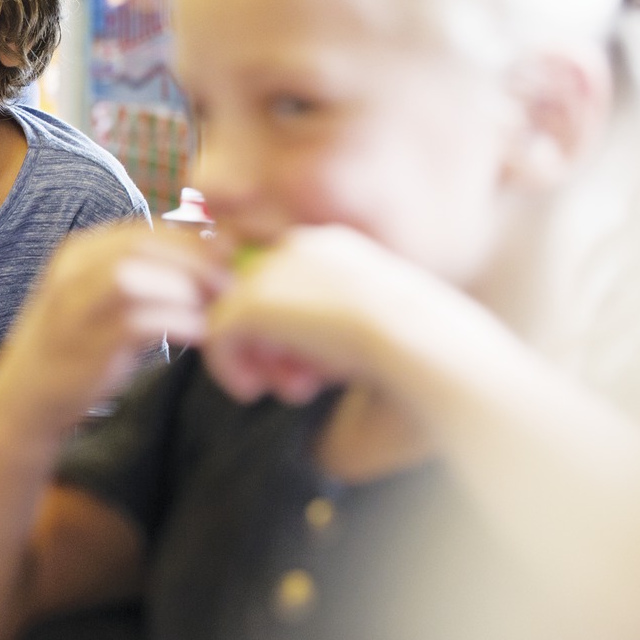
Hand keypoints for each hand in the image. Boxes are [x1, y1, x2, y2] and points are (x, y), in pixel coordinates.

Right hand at [0, 224, 226, 427]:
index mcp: (79, 252)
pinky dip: (176, 323)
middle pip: (140, 246)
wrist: (27, 395)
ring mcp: (74, 309)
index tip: (226, 256)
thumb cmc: (79, 344)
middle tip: (228, 282)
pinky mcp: (85, 346)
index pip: (142, 229)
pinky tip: (198, 334)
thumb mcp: (100, 295)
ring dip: (182, 289)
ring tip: (214, 307)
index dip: (190, 238)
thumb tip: (213, 251)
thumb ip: (143, 271)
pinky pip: (137, 323)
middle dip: (193, 259)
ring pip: (133, 277)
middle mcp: (71, 273)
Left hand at [204, 224, 447, 404]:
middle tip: (297, 385)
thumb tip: (289, 350)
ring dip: (257, 360)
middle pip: (259, 298)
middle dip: (274, 347)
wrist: (421, 340)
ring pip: (236, 317)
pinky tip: (251, 393)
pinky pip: (218, 337)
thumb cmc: (413, 342)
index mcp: (332, 246)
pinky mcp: (252, 305)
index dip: (293, 330)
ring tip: (290, 391)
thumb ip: (325, 325)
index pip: (287, 283)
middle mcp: (298, 247)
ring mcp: (271, 273)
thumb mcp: (368, 324)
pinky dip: (227, 369)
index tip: (315, 366)